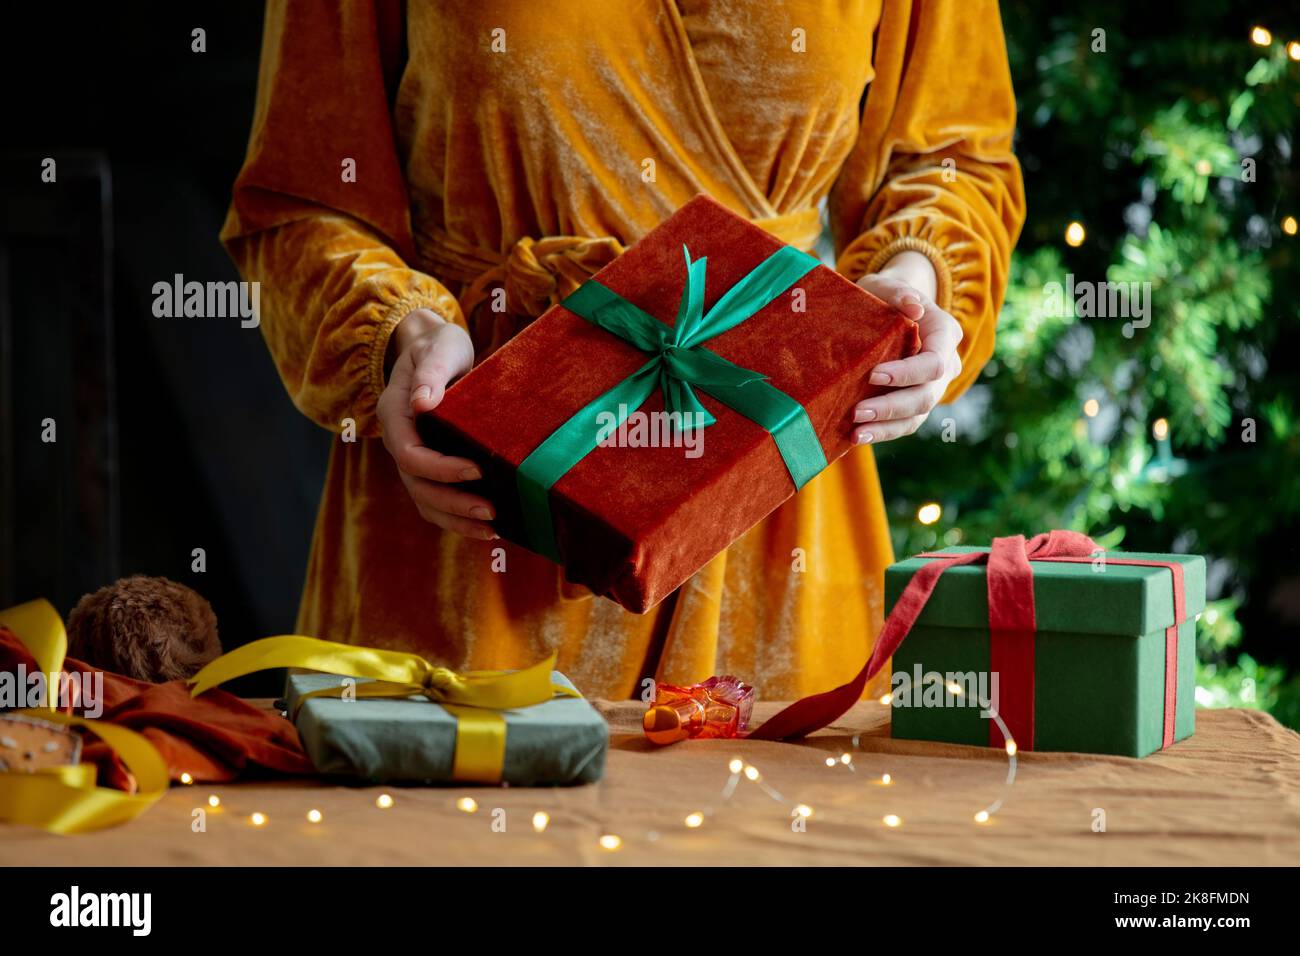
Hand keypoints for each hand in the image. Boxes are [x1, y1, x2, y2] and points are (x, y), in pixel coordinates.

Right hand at [376, 309, 496, 538]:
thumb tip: (423, 403)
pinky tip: (488, 528)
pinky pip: (435, 500)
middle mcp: (398, 441)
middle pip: (416, 485)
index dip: (440, 468)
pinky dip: (457, 517)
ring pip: (424, 500)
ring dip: (455, 519)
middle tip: (491, 512)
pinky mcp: (428, 467)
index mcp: (395, 414)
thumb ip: (432, 373)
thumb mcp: (440, 348)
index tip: (477, 469)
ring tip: (492, 530)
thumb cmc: (440, 346)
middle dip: (452, 503)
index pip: (408, 453)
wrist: (434, 350)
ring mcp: (412, 457)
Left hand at [852, 252, 962, 443]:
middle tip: (857, 412)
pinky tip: (855, 438)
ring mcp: (932, 387)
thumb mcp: (888, 284)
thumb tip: (913, 307)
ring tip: (855, 435)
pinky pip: (904, 424)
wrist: (892, 308)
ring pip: (916, 417)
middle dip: (892, 407)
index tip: (874, 375)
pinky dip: (882, 432)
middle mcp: (945, 365)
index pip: (933, 362)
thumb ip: (898, 292)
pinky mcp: (915, 403)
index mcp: (945, 334)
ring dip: (885, 428)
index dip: (907, 373)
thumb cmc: (887, 294)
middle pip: (926, 396)